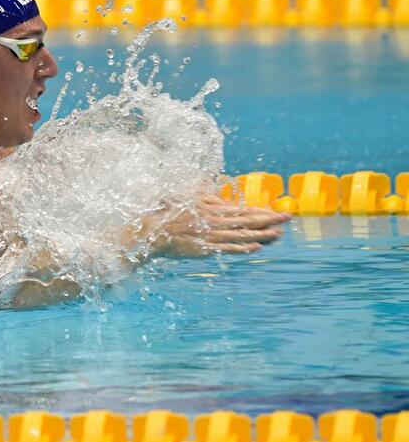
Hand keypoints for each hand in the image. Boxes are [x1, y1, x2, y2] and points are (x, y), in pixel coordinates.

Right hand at [142, 195, 290, 256]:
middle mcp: (215, 221)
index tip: (275, 210)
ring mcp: (211, 235)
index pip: (241, 209)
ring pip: (242, 234)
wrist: (154, 232)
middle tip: (287, 218)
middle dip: (268, 219)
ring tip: (278, 234)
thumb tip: (216, 192)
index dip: (260, 210)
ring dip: (262, 234)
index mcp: (212, 209)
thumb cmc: (170, 215)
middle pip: (246, 220)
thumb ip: (205, 197)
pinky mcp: (206, 248)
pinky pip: (228, 248)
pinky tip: (256, 248)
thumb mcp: (188, 200)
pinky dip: (242, 248)